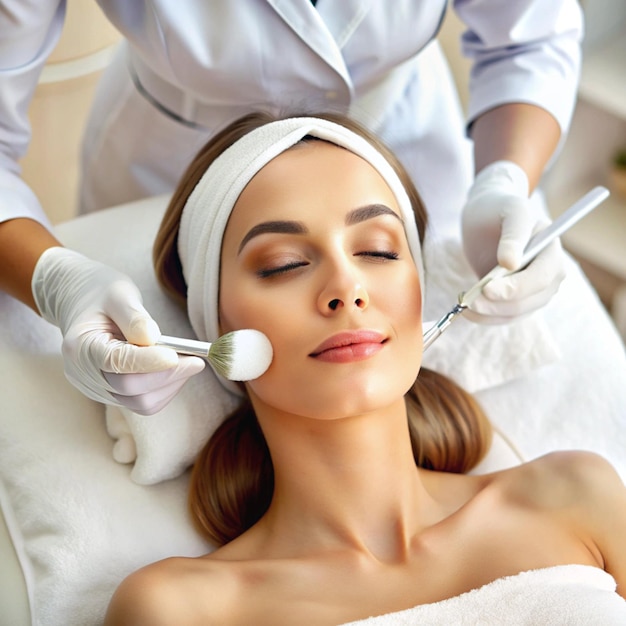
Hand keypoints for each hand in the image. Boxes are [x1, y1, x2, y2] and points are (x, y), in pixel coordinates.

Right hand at [32, 247, 204, 413]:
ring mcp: (97, 388)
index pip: (116, 362)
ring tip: (189, 362)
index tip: (176, 355)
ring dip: (170, 385)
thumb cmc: (101, 294)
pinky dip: (165, 389)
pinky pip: (142, 402)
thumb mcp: (118, 293)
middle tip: (197, 360)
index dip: (148, 362)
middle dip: (167, 375)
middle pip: (129, 387)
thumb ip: (134, 316)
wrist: (82, 303)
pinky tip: (176, 370)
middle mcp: (84, 373)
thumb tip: (153, 339)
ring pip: (140, 401)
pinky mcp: (111, 394)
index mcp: (80, 346)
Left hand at [461, 160, 565, 323]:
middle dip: (498, 304)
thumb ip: (514, 234)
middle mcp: (550, 273)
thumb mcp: (509, 212)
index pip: (541, 278)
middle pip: (530, 301)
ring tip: (463, 304)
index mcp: (552, 250)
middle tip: (468, 301)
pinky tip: (467, 311)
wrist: (486, 216)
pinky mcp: (517, 300)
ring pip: (516, 313)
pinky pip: (505, 316)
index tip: (487, 289)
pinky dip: (486, 317)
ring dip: (489, 314)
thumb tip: (511, 263)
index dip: (516, 288)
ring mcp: (535, 290)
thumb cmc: (499, 209)